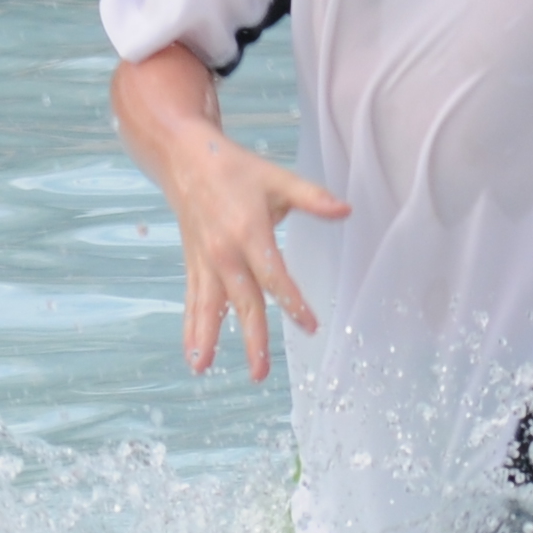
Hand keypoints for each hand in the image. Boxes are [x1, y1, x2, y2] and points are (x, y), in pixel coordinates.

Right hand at [159, 120, 345, 382]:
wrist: (185, 159)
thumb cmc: (236, 169)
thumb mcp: (277, 178)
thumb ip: (313, 198)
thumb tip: (346, 211)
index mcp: (249, 231)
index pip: (274, 275)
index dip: (293, 302)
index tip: (310, 326)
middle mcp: (223, 252)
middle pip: (241, 301)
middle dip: (252, 338)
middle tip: (260, 373)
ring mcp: (205, 261)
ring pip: (209, 307)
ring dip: (208, 339)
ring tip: (204, 370)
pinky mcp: (193, 265)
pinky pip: (193, 302)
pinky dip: (191, 329)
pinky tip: (194, 357)